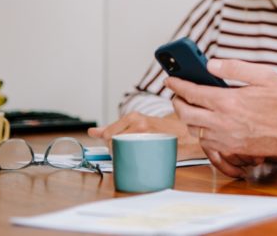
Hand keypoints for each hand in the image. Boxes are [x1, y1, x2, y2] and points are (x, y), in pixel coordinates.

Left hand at [87, 112, 205, 160]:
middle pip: (113, 142)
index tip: (115, 147)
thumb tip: (92, 132)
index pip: (108, 134)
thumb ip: (114, 127)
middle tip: (128, 152)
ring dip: (124, 156)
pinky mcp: (152, 146)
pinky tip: (140, 159)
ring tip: (135, 155)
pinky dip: (134, 160)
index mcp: (133, 117)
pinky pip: (134, 156)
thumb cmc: (159, 130)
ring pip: (122, 149)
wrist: (184, 134)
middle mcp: (138, 123)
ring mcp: (145, 134)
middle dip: (115, 150)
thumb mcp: (137, 124)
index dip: (109, 143)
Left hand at [167, 59, 276, 174]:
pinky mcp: (230, 149)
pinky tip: (205, 122)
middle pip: (186, 113)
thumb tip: (211, 64)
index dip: (177, 84)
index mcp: (228, 102)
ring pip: (193, 129)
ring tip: (190, 106)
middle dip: (177, 101)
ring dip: (187, 116)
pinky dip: (199, 131)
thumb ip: (234, 68)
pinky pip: (205, 142)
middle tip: (177, 92)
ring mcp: (225, 138)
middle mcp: (222, 122)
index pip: (192, 93)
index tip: (170, 79)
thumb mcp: (264, 75)